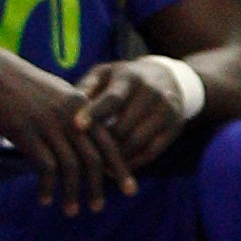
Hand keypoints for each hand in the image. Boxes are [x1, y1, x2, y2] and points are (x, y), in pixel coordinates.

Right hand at [0, 49, 125, 212]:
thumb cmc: (28, 90)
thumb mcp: (61, 98)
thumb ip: (79, 118)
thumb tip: (90, 144)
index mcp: (85, 109)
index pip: (110, 144)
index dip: (120, 168)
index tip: (129, 189)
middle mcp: (73, 119)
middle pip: (94, 159)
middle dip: (98, 187)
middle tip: (98, 207)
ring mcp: (50, 126)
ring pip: (70, 167)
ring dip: (72, 193)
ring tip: (71, 211)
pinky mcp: (28, 134)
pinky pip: (44, 167)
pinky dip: (47, 186)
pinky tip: (45, 200)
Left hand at [78, 58, 196, 178]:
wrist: (167, 77)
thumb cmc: (123, 79)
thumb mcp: (105, 73)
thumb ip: (86, 88)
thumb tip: (66, 108)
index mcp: (131, 77)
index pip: (113, 98)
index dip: (95, 113)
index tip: (77, 126)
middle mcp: (152, 93)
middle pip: (124, 126)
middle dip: (102, 142)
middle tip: (80, 154)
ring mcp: (166, 111)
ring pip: (137, 142)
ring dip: (115, 156)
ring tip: (95, 164)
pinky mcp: (174, 127)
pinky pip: (151, 152)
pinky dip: (131, 163)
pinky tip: (115, 167)